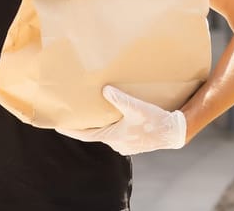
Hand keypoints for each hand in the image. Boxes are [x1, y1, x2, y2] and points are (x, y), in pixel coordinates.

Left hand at [56, 85, 187, 155]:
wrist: (175, 132)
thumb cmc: (156, 120)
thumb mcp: (136, 107)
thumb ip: (119, 99)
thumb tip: (105, 90)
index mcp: (113, 137)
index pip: (85, 135)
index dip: (71, 129)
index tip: (57, 125)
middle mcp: (117, 143)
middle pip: (94, 134)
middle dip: (84, 125)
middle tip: (73, 116)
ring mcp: (125, 144)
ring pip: (106, 134)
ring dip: (98, 125)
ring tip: (91, 115)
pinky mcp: (134, 142)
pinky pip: (117, 134)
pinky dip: (111, 126)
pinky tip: (112, 118)